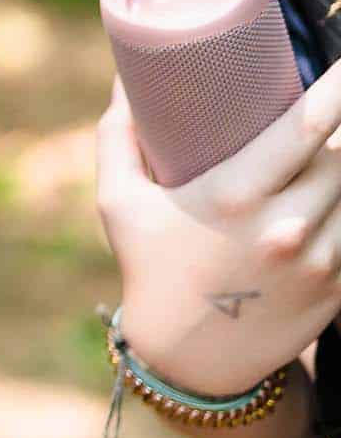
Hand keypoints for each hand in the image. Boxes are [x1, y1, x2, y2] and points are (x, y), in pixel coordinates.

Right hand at [96, 68, 340, 393]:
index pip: (306, 127)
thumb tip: (125, 79)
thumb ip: (120, 137)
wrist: (190, 358)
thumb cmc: (150, 267)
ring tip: (327, 153)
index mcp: (234, 196)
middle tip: (328, 111)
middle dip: (340, 129)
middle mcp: (285, 226)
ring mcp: (320, 259)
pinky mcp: (340, 285)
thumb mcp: (119, 202)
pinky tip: (331, 197)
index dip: (338, 90)